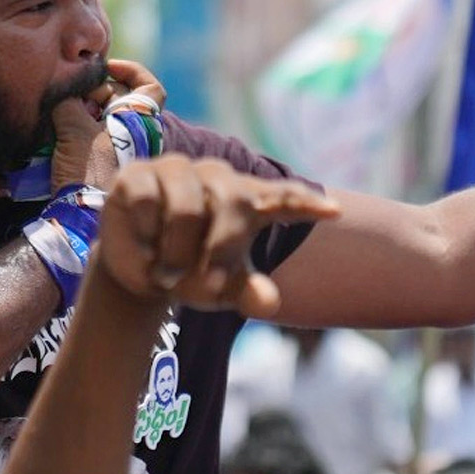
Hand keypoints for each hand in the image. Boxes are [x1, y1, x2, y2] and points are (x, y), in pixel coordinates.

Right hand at [50, 60, 166, 192]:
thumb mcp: (75, 129)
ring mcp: (121, 150)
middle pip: (120, 99)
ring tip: (63, 118)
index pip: (150, 88)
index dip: (131, 71)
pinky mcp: (105, 164)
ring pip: (105, 118)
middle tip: (73, 100)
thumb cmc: (88, 170)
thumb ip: (70, 101)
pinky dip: (79, 129)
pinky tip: (60, 133)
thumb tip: (66, 90)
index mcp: (140, 122)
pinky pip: (94, 136)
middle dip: (94, 93)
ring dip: (84, 112)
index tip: (107, 68)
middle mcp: (136, 135)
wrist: (81, 215)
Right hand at [95, 155, 339, 316]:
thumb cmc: (192, 272)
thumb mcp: (222, 289)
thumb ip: (247, 293)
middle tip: (206, 289)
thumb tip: (270, 302)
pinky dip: (144, 235)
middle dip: (220, 250)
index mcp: (248, 201)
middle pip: (233, 204)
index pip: (283, 198)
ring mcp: (178, 171)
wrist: (139, 271)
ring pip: (186, 208)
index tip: (335, 212)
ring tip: (166, 275)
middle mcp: (217, 178)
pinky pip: (147, 201)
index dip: (306, 204)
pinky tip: (143, 245)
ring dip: (176, 253)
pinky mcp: (139, 174)